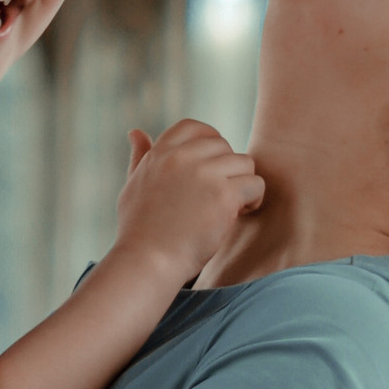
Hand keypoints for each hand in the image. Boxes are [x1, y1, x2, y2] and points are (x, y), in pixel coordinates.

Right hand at [112, 116, 263, 281]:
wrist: (148, 260)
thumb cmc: (139, 230)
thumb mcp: (133, 186)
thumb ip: (140, 157)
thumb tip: (135, 132)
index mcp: (161, 153)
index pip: (194, 127)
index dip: (209, 142)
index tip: (210, 168)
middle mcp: (182, 157)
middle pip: (224, 145)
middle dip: (227, 169)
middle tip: (219, 196)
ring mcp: (204, 174)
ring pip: (244, 163)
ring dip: (242, 184)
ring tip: (231, 206)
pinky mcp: (224, 195)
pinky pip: (255, 184)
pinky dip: (253, 200)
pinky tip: (239, 215)